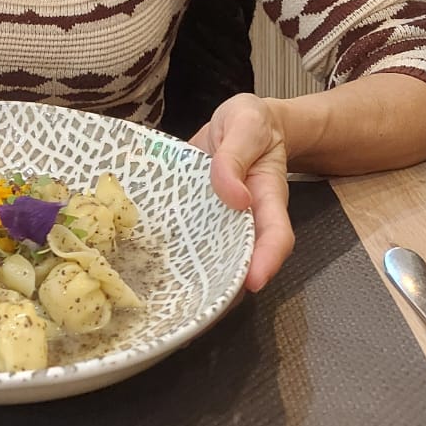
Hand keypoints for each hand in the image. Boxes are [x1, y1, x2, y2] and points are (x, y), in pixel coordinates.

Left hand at [189, 93, 293, 292]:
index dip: (268, 260)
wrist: (240, 121)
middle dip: (228, 284)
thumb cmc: (252, 123)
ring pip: (212, 255)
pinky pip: (187, 236)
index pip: (276, 235)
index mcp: (267, 195)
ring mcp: (220, 221)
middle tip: (205, 304)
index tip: (254, 281)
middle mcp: (246, 218)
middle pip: (243, 259)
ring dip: (196, 275)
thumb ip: (236, 155)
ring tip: (175, 295)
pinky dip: (172, 249)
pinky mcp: (197, 216)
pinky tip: (148, 263)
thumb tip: (234, 195)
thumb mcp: (246, 124)